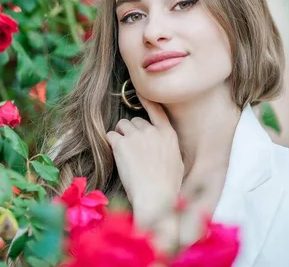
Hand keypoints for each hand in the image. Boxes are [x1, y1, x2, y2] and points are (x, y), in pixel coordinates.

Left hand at [106, 95, 183, 227]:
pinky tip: (115, 153)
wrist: (155, 197)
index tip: (139, 91)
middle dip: (131, 130)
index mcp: (168, 134)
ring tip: (123, 151)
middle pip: (136, 120)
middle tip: (131, 148)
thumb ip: (169, 148)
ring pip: (122, 125)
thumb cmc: (168, 186)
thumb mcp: (177, 162)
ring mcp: (136, 136)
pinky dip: (111, 142)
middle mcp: (152, 131)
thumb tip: (163, 145)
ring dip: (120, 135)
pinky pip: (111, 135)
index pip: (156, 110)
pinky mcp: (121, 144)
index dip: (146, 100)